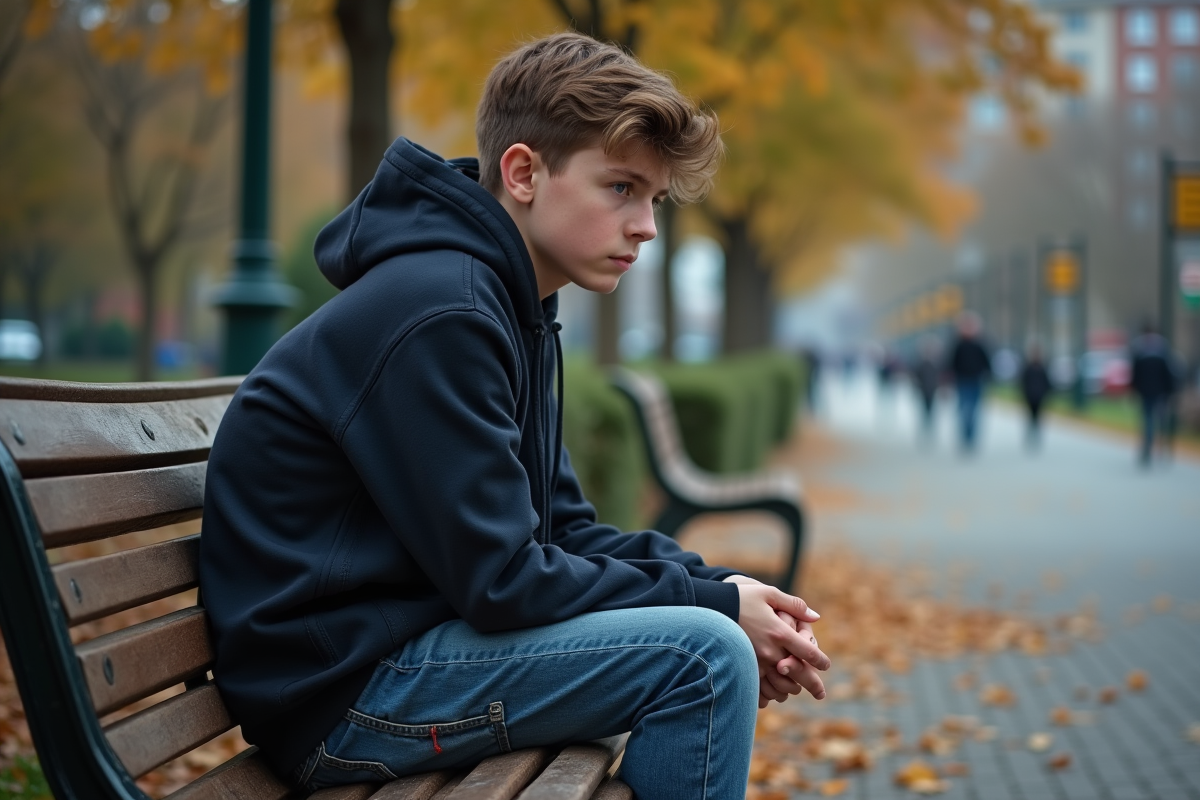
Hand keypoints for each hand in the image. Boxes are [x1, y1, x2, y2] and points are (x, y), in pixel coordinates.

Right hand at [723, 577, 829, 703]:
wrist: (709, 607)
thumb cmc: (741, 598)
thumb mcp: (769, 594)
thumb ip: (794, 605)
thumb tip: (815, 617)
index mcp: (780, 632)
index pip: (808, 653)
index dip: (821, 661)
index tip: (826, 665)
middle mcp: (770, 652)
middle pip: (799, 675)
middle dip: (813, 685)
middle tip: (820, 694)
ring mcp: (755, 664)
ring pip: (781, 687)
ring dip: (790, 690)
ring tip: (794, 690)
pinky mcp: (742, 670)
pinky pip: (760, 691)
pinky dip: (768, 694)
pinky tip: (772, 693)